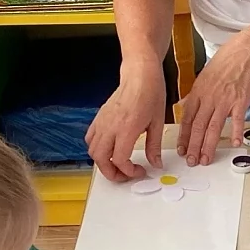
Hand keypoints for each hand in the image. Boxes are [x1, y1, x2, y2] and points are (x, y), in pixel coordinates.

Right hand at [85, 56, 167, 181]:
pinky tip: (109, 149)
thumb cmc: (151, 94)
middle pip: (100, 159)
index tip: (139, 171)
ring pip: (92, 150)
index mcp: (127, 128)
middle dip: (111, 173)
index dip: (128, 171)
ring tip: (117, 165)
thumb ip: (154, 147)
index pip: (119, 159)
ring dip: (102, 162)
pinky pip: (90, 138)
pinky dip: (96, 148)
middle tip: (125, 175)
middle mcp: (110, 126)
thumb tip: (155, 164)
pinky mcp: (99, 117)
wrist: (140, 74)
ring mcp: (102, 121)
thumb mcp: (158, 123)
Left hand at [178, 32, 249, 167]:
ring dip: (209, 145)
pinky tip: (235, 143)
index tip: (181, 150)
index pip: (187, 119)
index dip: (183, 137)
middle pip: (198, 127)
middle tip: (191, 161)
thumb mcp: (202, 79)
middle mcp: (209, 98)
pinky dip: (236, 132)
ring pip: (214, 127)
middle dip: (193, 146)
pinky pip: (237, 119)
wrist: (244, 53)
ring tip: (206, 159)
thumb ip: (194, 96)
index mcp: (197, 93)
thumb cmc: (224, 65)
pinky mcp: (241, 100)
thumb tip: (185, 109)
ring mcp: (225, 100)